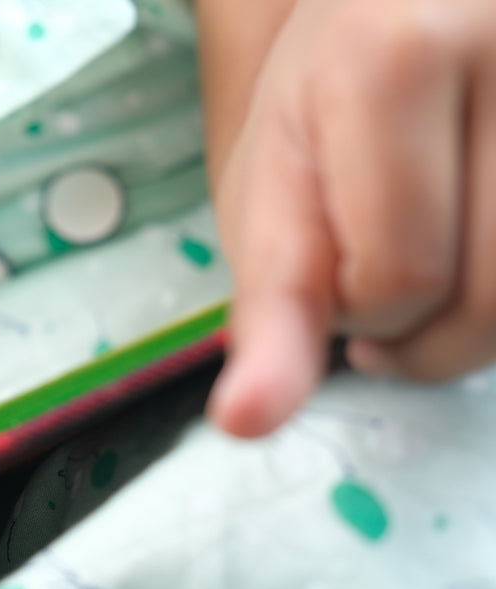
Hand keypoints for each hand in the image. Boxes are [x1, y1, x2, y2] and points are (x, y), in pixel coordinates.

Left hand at [209, 0, 495, 435]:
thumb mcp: (273, 176)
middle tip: (387, 287)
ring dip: (482, 318)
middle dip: (427, 332)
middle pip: (495, 299)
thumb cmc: (335, 86)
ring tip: (438, 265)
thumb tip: (246, 420)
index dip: (357, 310)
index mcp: (395, 55)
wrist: (423, 7)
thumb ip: (272, 300)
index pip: (399, 275)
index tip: (340, 300)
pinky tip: (480, 258)